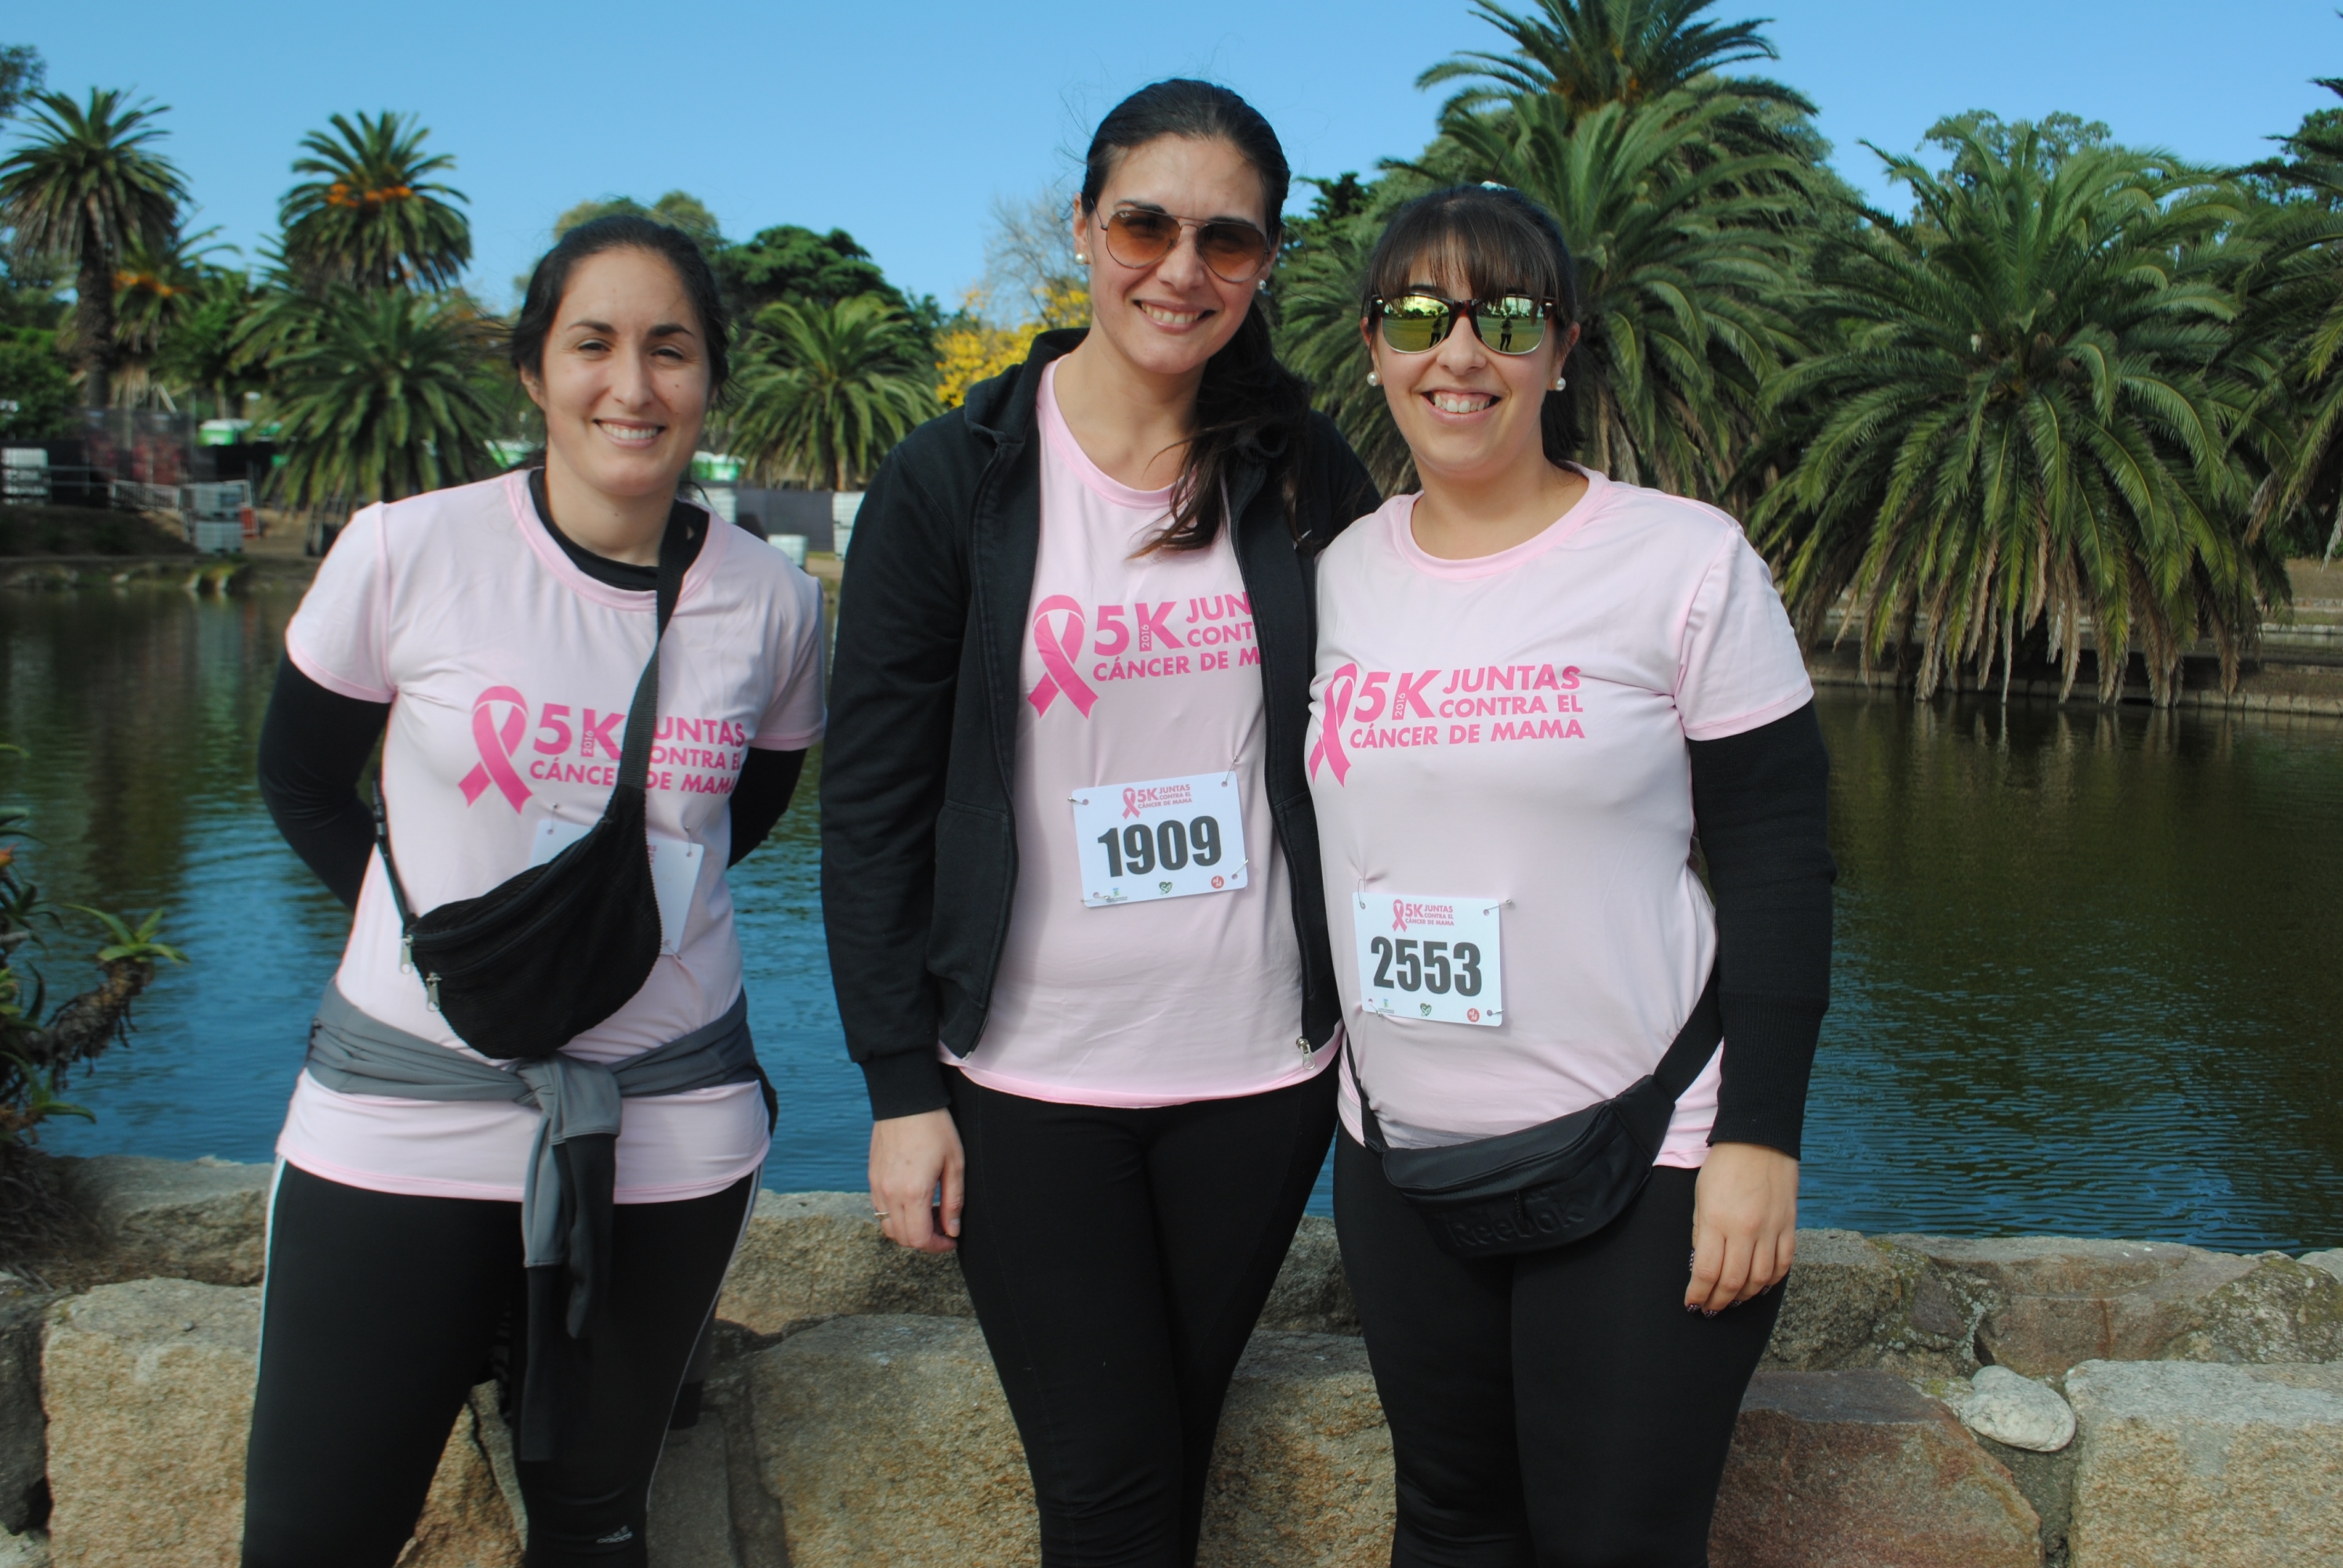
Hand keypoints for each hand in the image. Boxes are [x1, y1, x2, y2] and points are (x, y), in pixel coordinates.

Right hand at [869, 1109, 964, 1253]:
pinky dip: (897, 1216)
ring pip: (889, 1227)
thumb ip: (954, 1201)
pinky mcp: (871, 1178)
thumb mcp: (955, 1163)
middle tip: (944, 1226)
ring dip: (909, 1229)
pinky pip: (880, 1210)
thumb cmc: (935, 1128)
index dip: (937, 1246)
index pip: (919, 1239)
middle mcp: (890, 1193)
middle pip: (903, 1238)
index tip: (951, 1239)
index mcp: (913, 1192)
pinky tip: (914, 1200)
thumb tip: (952, 1230)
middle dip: (925, 1240)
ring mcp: (877, 1186)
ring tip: (930, 1212)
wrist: (906, 1100)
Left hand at [1686, 1142, 1798, 1312]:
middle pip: (1734, 1282)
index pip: (1707, 1272)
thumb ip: (1702, 1234)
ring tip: (1733, 1300)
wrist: (1758, 1140)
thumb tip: (1702, 1265)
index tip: (1693, 1303)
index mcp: (1718, 1221)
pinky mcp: (1789, 1226)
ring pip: (1761, 1278)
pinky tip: (1761, 1285)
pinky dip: (1772, 1280)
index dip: (1699, 1294)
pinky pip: (1784, 1263)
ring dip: (1745, 1295)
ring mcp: (1771, 1229)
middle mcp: (1746, 1230)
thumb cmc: (1723, 1166)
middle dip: (1720, 1301)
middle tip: (1711, 1309)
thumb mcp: (1701, 1198)